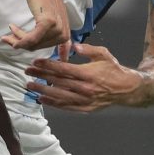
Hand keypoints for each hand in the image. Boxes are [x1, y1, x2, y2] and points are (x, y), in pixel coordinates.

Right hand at [3, 0, 69, 53]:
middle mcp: (64, 32)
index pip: (54, 48)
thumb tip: (40, 48)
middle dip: (22, 43)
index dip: (54, 56)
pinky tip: (10, 34)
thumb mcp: (51, 19)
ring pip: (32, 43)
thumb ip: (50, 34)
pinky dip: (19, 39)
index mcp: (66, 32)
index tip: (54, 62)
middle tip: (9, 36)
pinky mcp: (48, 23)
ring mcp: (57, 28)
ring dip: (18, 37)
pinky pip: (31, 38)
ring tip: (11, 28)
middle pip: (38, 47)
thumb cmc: (43, 0)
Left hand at [24, 42, 140, 112]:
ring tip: (30, 86)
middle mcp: (84, 88)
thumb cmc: (113, 70)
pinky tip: (42, 99)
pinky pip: (66, 106)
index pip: (63, 69)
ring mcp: (84, 100)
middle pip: (58, 82)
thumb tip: (73, 46)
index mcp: (88, 74)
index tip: (36, 62)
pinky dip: (53, 104)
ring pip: (59, 96)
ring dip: (43, 91)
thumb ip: (88, 49)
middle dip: (41, 76)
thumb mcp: (103, 54)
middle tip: (27, 72)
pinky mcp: (85, 108)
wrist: (125, 89)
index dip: (47, 65)